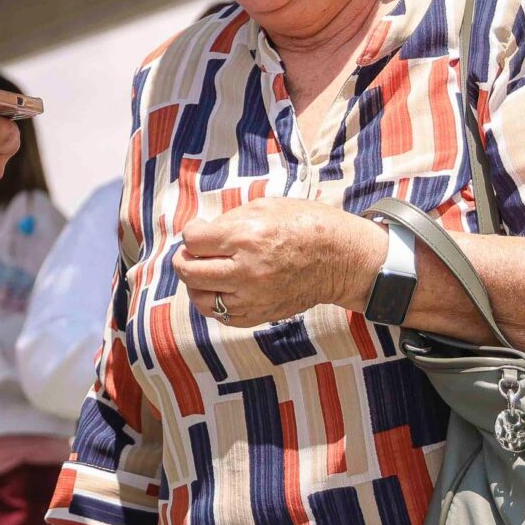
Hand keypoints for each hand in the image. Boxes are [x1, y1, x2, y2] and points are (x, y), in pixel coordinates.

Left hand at [178, 198, 386, 326]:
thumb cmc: (305, 224)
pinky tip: (221, 290)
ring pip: (201, 300)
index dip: (192, 232)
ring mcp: (253, 297)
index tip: (199, 230)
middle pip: (189, 272)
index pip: (193, 240)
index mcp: (245, 238)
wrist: (341, 258)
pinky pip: (223, 317)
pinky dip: (215, 304)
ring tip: (202, 273)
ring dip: (195, 285)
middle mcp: (246, 271)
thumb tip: (200, 233)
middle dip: (183, 260)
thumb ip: (228, 220)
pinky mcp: (261, 315)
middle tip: (190, 253)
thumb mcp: (264, 207)